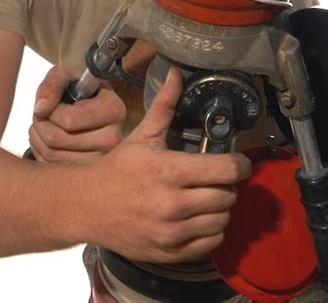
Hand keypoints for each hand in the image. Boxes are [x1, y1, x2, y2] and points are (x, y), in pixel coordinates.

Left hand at [28, 65, 125, 163]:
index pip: (69, 120)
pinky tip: (47, 139)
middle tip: (44, 113)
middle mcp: (113, 139)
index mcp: (113, 111)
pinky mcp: (89, 175)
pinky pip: (51, 167)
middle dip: (40, 123)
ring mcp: (101, 161)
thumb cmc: (77, 87)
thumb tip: (40, 109)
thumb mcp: (65, 74)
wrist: (88, 103)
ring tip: (45, 123)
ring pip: (51, 154)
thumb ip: (51, 86)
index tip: (53, 103)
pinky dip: (40, 151)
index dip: (52, 111)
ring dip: (38, 136)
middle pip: (57, 139)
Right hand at [84, 68, 251, 263]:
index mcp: (170, 171)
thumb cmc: (117, 169)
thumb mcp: (143, 135)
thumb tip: (175, 75)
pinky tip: (198, 216)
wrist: (88, 206)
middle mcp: (174, 204)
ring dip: (220, 207)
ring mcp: (173, 232)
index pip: (227, 170)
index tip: (238, 162)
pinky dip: (211, 230)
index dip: (239, 164)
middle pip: (228, 195)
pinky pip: (211, 243)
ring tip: (206, 196)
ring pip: (223, 220)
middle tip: (215, 177)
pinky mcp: (171, 253)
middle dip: (226, 184)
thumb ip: (164, 105)